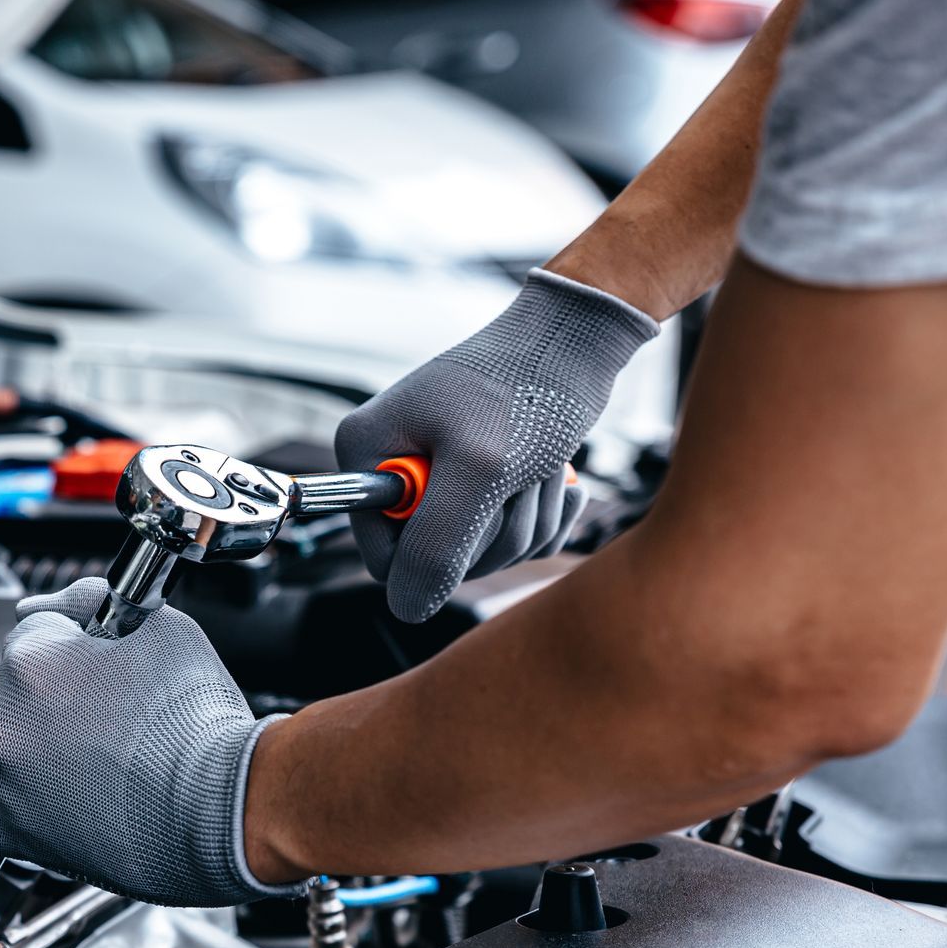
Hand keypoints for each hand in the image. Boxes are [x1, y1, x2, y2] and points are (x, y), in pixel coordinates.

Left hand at [0, 578, 305, 906]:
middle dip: (48, 690)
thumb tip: (75, 598)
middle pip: (6, 684)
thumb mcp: (164, 629)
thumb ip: (100, 600)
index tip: (97, 655)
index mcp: (33, 658)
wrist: (220, 808)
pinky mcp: (6, 830)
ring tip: (70, 753)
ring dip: (15, 739)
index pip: (34, 625)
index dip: (73, 638)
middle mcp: (3, 714)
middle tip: (101, 711)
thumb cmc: (199, 726)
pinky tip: (9, 791)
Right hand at [335, 268, 658, 623]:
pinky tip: (553, 477)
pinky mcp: (481, 483)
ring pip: (481, 552)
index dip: (435, 553)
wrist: (578, 339)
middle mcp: (393, 466)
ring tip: (537, 466)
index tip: (475, 506)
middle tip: (516, 477)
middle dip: (493, 530)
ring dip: (526, 520)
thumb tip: (406, 608)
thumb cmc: (527, 385)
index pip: (383, 557)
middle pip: (435, 559)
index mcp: (368, 453)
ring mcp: (438, 477)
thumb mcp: (480, 469)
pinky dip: (542, 516)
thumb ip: (436, 545)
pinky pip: (510, 538)